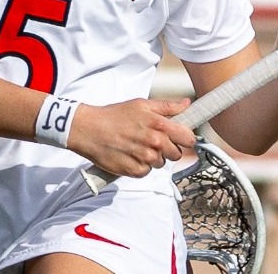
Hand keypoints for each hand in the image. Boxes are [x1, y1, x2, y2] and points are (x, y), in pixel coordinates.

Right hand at [66, 97, 197, 178]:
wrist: (89, 129)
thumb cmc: (114, 115)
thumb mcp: (141, 104)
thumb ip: (167, 106)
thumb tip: (186, 104)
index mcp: (159, 124)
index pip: (188, 138)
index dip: (186, 138)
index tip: (181, 138)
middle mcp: (155, 142)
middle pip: (176, 154)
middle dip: (168, 149)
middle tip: (153, 141)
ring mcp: (145, 158)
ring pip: (160, 163)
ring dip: (153, 157)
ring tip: (138, 146)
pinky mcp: (134, 171)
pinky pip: (146, 172)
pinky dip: (141, 166)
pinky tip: (131, 155)